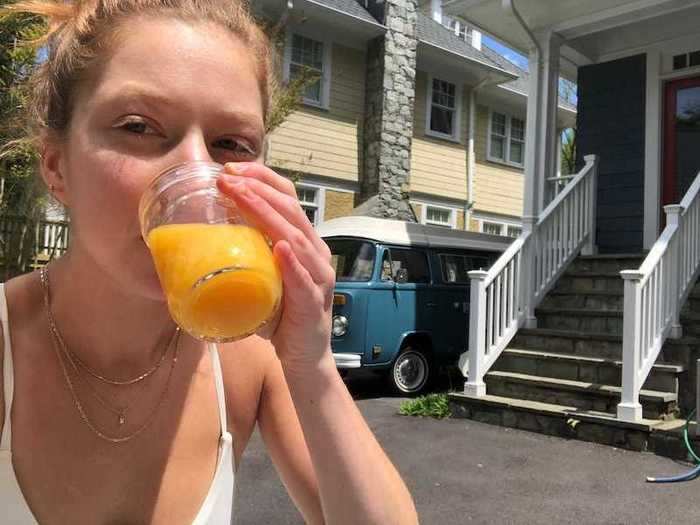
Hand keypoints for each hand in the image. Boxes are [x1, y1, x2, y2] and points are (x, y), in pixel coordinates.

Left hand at [217, 162, 335, 373]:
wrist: (304, 358)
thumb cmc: (281, 317)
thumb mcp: (261, 279)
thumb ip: (245, 258)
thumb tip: (201, 240)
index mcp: (303, 242)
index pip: (288, 199)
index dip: (263, 179)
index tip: (231, 168)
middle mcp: (315, 253)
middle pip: (291, 210)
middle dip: (258, 189)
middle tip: (227, 177)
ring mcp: (317, 277)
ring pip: (296, 237)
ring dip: (267, 215)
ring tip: (243, 197)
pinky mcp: (313, 303)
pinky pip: (304, 279)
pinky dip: (293, 263)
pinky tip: (282, 248)